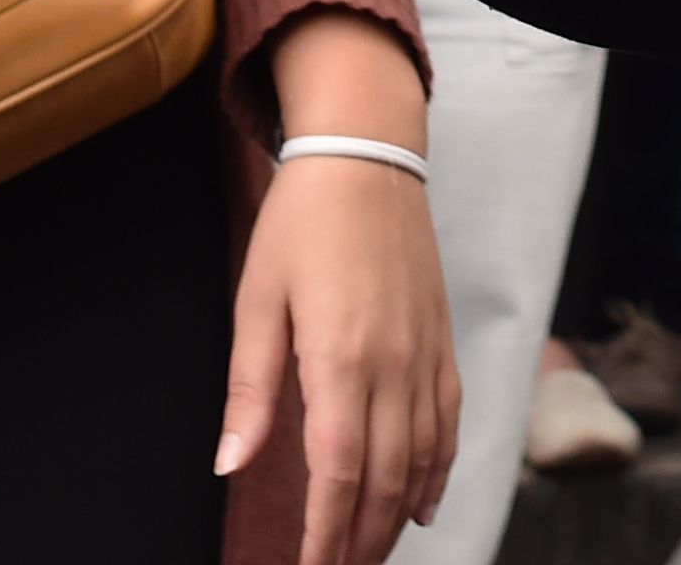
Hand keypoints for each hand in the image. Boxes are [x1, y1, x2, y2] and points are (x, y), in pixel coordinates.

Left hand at [223, 14, 453, 564]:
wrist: (367, 157)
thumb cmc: (302, 224)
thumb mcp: (257, 301)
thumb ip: (249, 389)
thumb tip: (230, 464)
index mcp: (340, 359)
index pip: (338, 472)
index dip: (325, 532)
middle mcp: (393, 365)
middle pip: (385, 479)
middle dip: (361, 539)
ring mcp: (425, 354)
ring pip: (423, 460)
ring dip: (398, 517)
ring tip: (370, 551)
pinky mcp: (441, 340)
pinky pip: (449, 421)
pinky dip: (440, 471)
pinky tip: (424, 504)